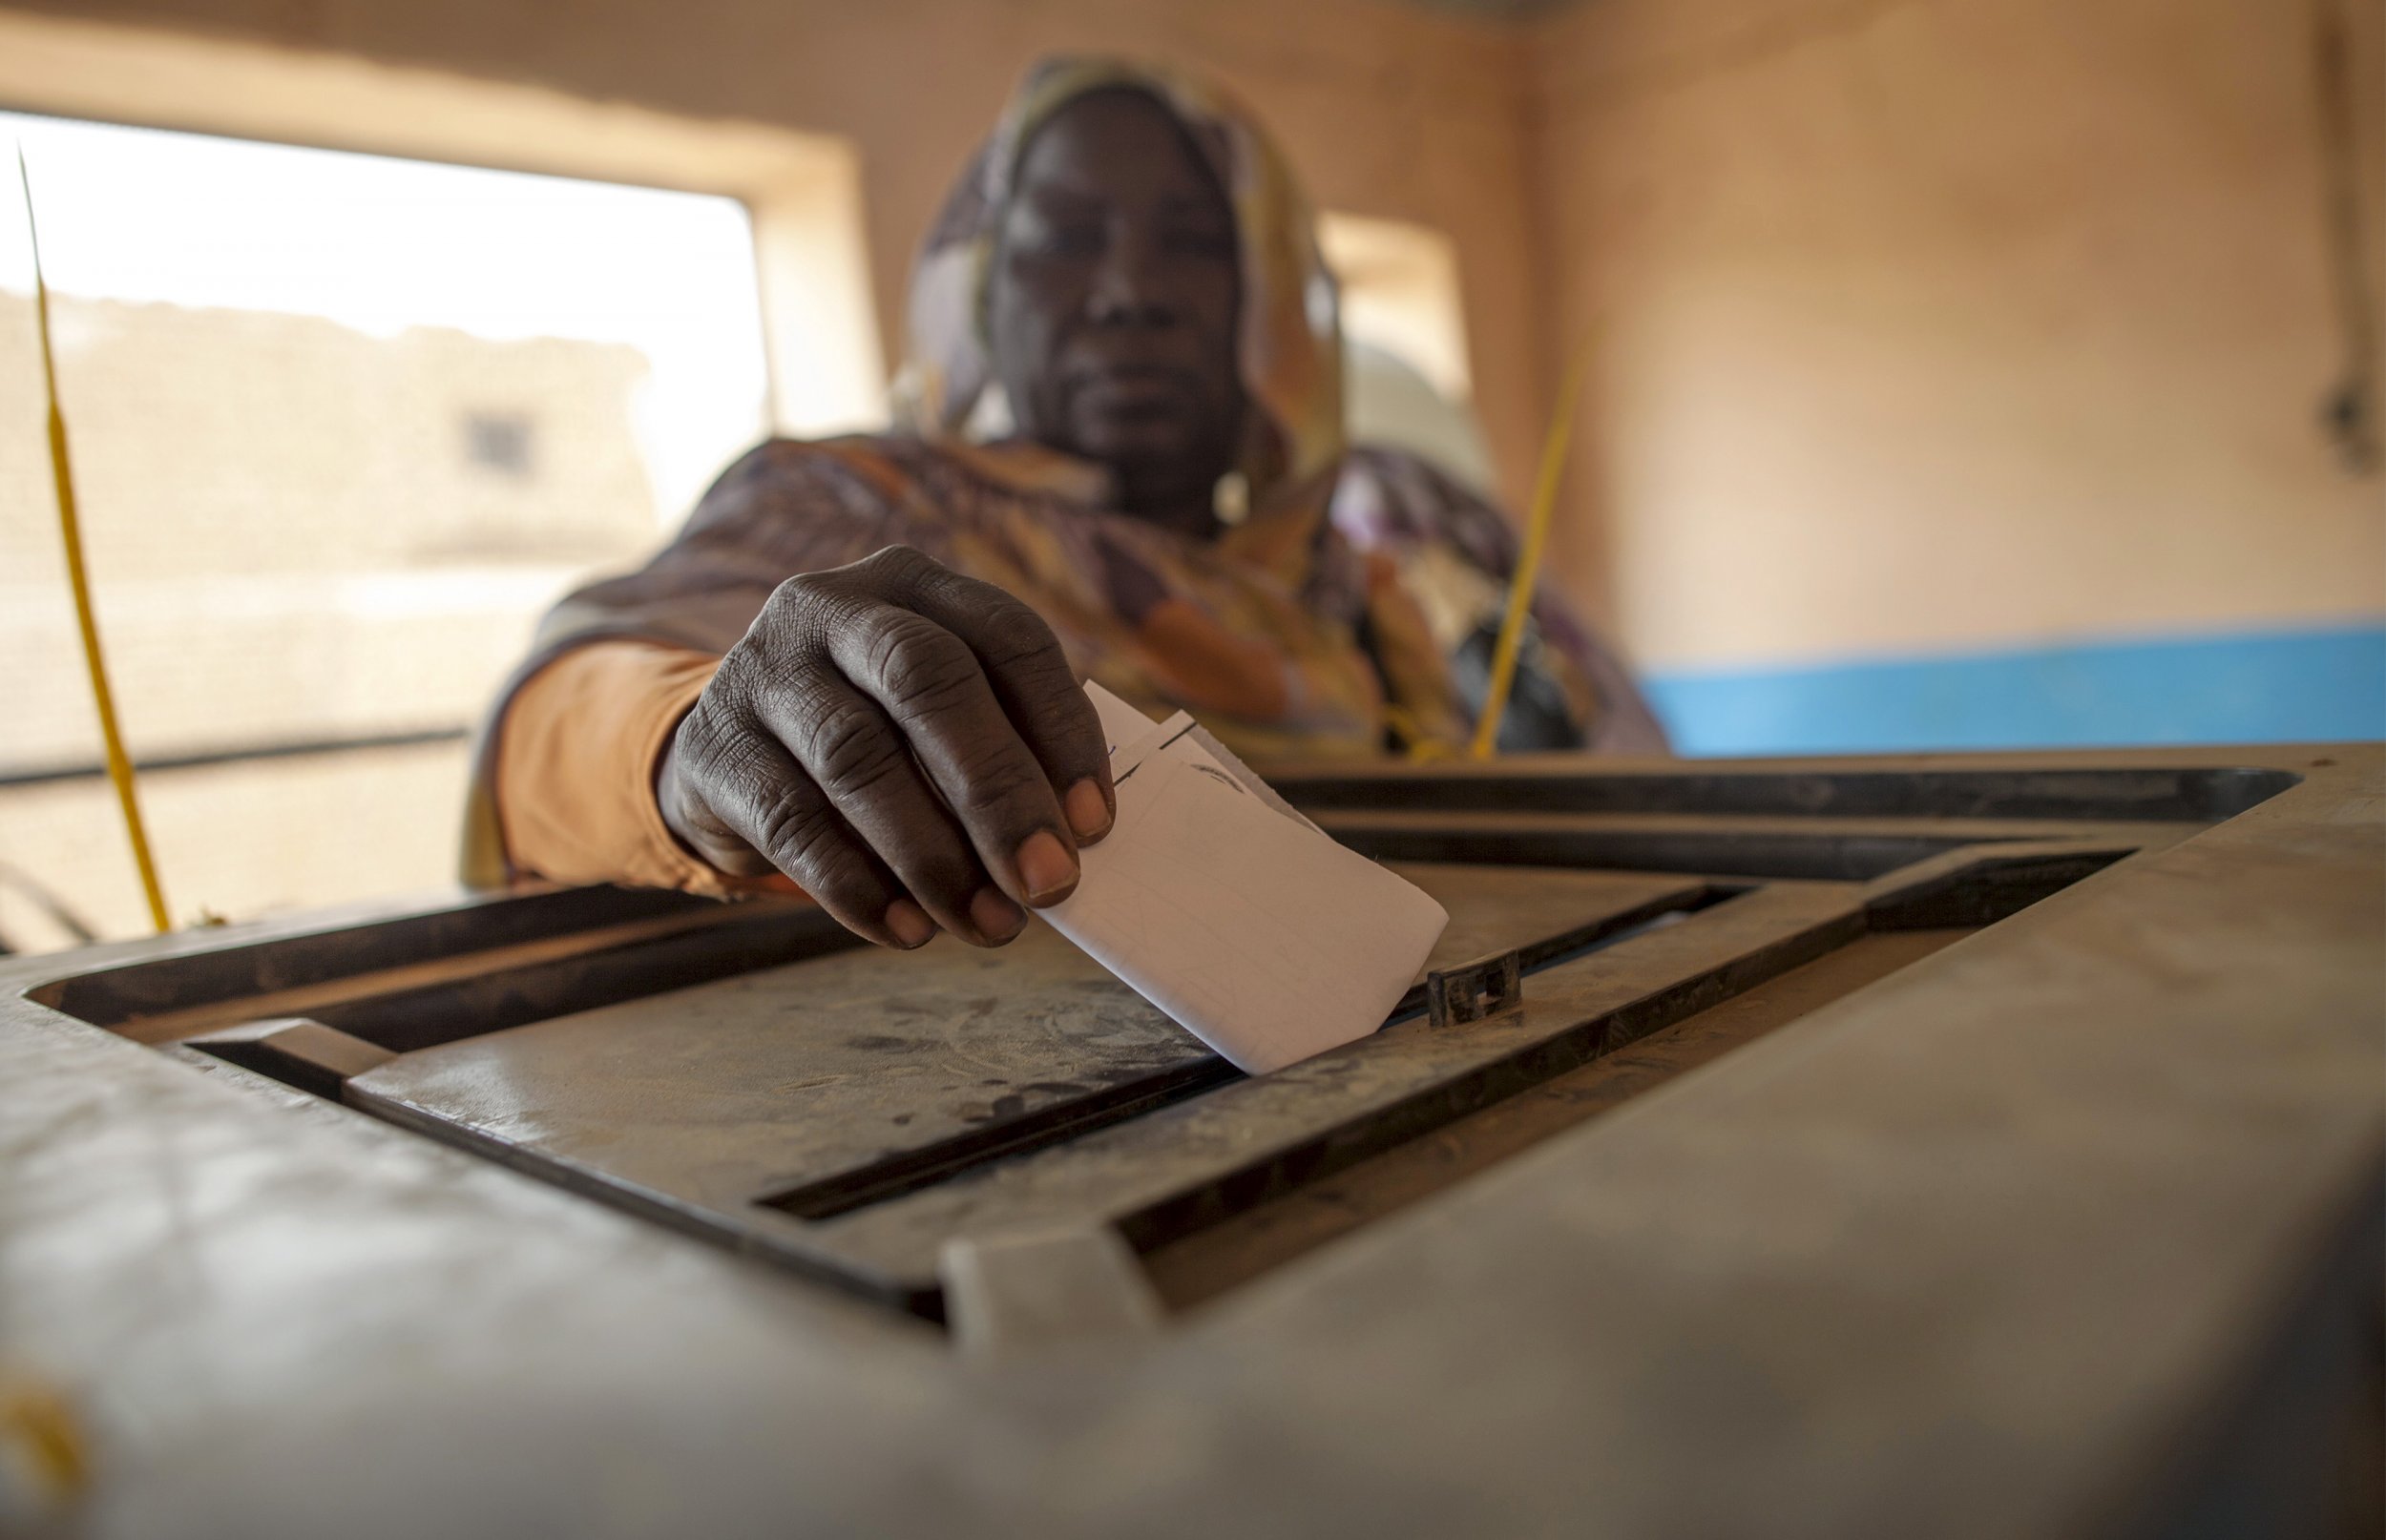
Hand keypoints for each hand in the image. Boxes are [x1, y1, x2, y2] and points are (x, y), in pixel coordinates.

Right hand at [655, 545, 1113, 948]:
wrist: (732, 752)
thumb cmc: (876, 736)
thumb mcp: (934, 716)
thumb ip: (999, 751)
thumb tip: (1066, 845)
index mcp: (914, 583)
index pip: (1007, 636)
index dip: (1061, 729)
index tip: (1094, 825)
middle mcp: (833, 608)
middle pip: (928, 681)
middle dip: (998, 789)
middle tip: (1049, 882)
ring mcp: (762, 671)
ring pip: (857, 756)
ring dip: (934, 856)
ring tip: (990, 923)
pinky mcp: (713, 748)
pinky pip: (792, 822)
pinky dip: (858, 886)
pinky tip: (909, 930)